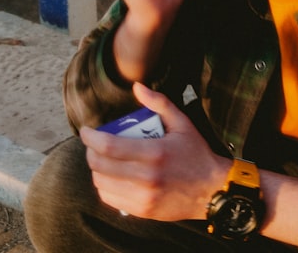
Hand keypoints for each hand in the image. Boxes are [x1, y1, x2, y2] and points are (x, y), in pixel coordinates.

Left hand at [81, 83, 228, 220]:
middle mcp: (146, 177)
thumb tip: (137, 87)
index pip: (109, 146)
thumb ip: (159, 103)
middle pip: (100, 166)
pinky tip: (111, 177)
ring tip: (102, 160)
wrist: (211, 190)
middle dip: (90, 152)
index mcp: (155, 153)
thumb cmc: (196, 154)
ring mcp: (143, 197)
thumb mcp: (182, 124)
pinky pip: (110, 199)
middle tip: (93, 144)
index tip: (86, 131)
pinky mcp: (142, 210)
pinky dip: (104, 186)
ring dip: (96, 169)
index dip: (91, 138)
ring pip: (102, 183)